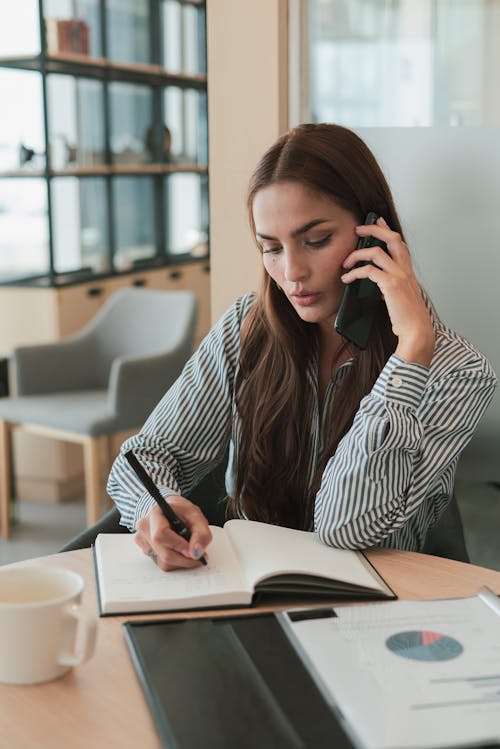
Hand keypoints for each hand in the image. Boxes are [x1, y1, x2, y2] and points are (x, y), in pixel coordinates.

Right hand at [135, 497, 211, 570]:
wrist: (169, 511)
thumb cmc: (181, 512)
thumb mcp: (197, 516)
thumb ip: (201, 534)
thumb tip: (196, 553)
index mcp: (156, 513)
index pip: (161, 535)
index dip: (178, 546)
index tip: (193, 551)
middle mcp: (145, 527)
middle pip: (163, 553)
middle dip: (184, 558)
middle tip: (197, 554)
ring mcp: (142, 539)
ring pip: (162, 562)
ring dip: (179, 560)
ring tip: (186, 548)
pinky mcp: (144, 549)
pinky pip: (160, 563)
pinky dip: (173, 561)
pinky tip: (176, 549)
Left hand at [341, 216, 434, 365]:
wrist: (416, 331)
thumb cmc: (408, 319)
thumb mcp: (398, 298)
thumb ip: (390, 288)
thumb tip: (377, 288)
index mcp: (408, 271)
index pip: (399, 243)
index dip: (388, 229)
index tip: (378, 221)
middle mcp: (405, 270)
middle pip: (392, 238)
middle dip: (374, 229)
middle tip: (358, 229)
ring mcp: (399, 276)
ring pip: (376, 252)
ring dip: (357, 254)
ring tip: (345, 262)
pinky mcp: (391, 285)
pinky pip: (368, 271)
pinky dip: (355, 272)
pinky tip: (347, 278)